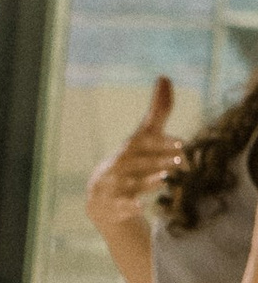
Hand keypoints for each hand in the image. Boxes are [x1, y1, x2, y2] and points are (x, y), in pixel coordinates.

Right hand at [87, 75, 181, 216]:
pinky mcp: (114, 205)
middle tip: (179, 161)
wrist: (102, 197)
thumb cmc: (130, 162)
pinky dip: (129, 206)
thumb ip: (158, 111)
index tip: (181, 144)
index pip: (145, 143)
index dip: (162, 143)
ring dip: (148, 181)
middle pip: (141, 163)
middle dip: (159, 161)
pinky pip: (122, 206)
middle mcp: (120, 164)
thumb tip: (165, 76)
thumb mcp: (144, 137)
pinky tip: (139, 206)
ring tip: (164, 179)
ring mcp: (115, 185)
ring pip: (133, 184)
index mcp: (130, 147)